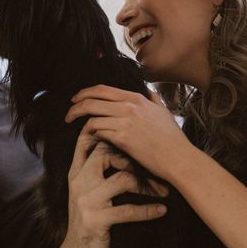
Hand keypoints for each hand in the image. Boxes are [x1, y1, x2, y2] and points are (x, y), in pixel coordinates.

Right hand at [56, 128, 167, 247]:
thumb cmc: (87, 224)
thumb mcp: (84, 195)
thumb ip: (94, 174)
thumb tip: (114, 152)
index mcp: (75, 174)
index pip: (85, 142)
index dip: (105, 131)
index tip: (129, 131)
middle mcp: (78, 183)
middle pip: (106, 154)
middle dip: (134, 159)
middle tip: (155, 169)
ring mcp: (87, 201)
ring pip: (123, 179)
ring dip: (148, 185)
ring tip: (163, 192)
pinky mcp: (97, 220)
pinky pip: (128, 210)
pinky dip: (148, 210)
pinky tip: (161, 210)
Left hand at [64, 85, 192, 181]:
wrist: (178, 158)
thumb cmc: (172, 138)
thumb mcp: (164, 112)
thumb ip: (154, 99)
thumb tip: (149, 92)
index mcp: (137, 98)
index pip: (102, 89)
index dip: (84, 93)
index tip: (76, 99)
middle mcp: (129, 107)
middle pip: (91, 101)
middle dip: (75, 107)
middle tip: (68, 115)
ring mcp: (125, 122)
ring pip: (92, 117)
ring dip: (82, 124)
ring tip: (78, 130)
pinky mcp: (123, 138)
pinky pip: (99, 132)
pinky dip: (93, 134)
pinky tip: (93, 138)